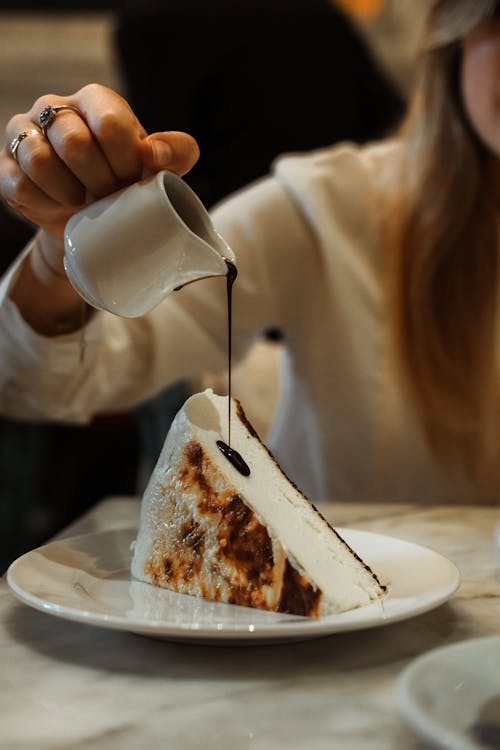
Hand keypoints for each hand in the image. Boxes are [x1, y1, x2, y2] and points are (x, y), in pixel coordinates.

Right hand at [0, 83, 199, 240]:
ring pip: (40, 160)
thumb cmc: (127, 184)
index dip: (124, 162)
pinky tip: (61, 207)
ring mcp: (26, 132)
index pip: (110, 122)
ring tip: (84, 204)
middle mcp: (57, 108)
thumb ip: (175, 153)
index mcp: (97, 101)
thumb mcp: (160, 169)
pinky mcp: (7, 163)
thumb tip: (154, 153)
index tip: (132, 183)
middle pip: (74, 142)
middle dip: (99, 182)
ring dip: (69, 193)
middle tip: (110, 198)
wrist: (90, 219)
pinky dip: (45, 204)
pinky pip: (20, 183)